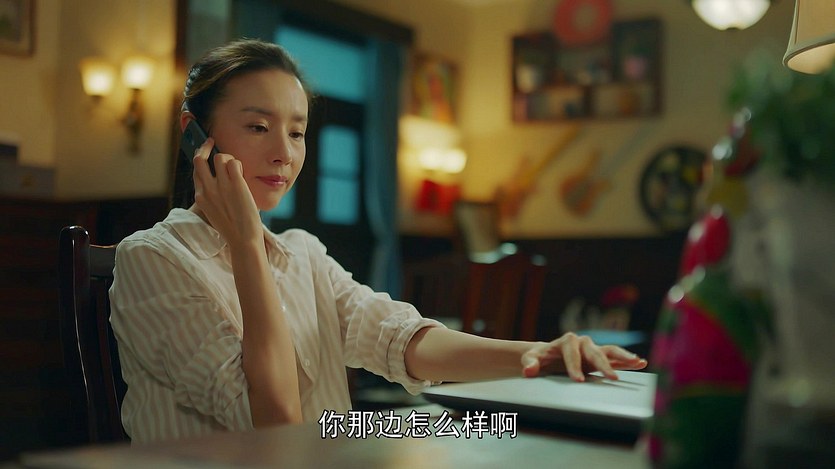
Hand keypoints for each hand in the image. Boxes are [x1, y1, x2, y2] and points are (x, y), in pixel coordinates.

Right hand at [192, 138, 261, 246]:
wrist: (243, 240)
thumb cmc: (234, 229)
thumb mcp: (216, 212)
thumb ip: (214, 197)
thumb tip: (221, 180)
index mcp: (200, 197)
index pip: (196, 171)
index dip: (199, 158)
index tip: (203, 151)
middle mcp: (207, 189)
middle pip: (199, 159)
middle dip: (204, 147)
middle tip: (211, 141)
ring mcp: (220, 186)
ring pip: (219, 157)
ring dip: (229, 158)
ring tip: (237, 169)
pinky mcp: (235, 184)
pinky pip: (234, 162)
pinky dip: (239, 164)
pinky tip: (243, 174)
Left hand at [520, 332, 646, 380]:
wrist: (548, 354)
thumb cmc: (539, 357)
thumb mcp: (531, 358)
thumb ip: (530, 363)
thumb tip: (529, 371)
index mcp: (567, 340)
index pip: (572, 354)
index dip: (574, 366)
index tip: (578, 380)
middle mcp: (583, 342)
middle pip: (595, 352)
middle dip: (603, 365)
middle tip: (612, 378)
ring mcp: (593, 349)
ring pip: (610, 351)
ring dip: (624, 357)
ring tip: (638, 362)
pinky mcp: (600, 357)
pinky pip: (616, 358)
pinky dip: (627, 361)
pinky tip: (640, 363)